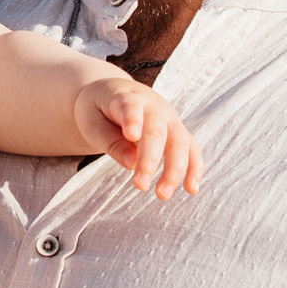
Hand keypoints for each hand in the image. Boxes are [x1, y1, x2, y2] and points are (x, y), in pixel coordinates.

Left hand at [75, 77, 201, 199]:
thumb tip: (130, 163)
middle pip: (157, 131)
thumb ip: (110, 141)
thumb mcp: (92, 121)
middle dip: (150, 159)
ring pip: (179, 142)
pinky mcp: (178, 132)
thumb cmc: (99, 110)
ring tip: (162, 194)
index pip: (131, 107)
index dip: (133, 120)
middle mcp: (154, 106)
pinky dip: (194, 168)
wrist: (114, 93)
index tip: (131, 135)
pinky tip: (191, 189)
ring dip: (174, 169)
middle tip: (140, 185)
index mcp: (127, 97)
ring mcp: (169, 119)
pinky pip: (191, 148)